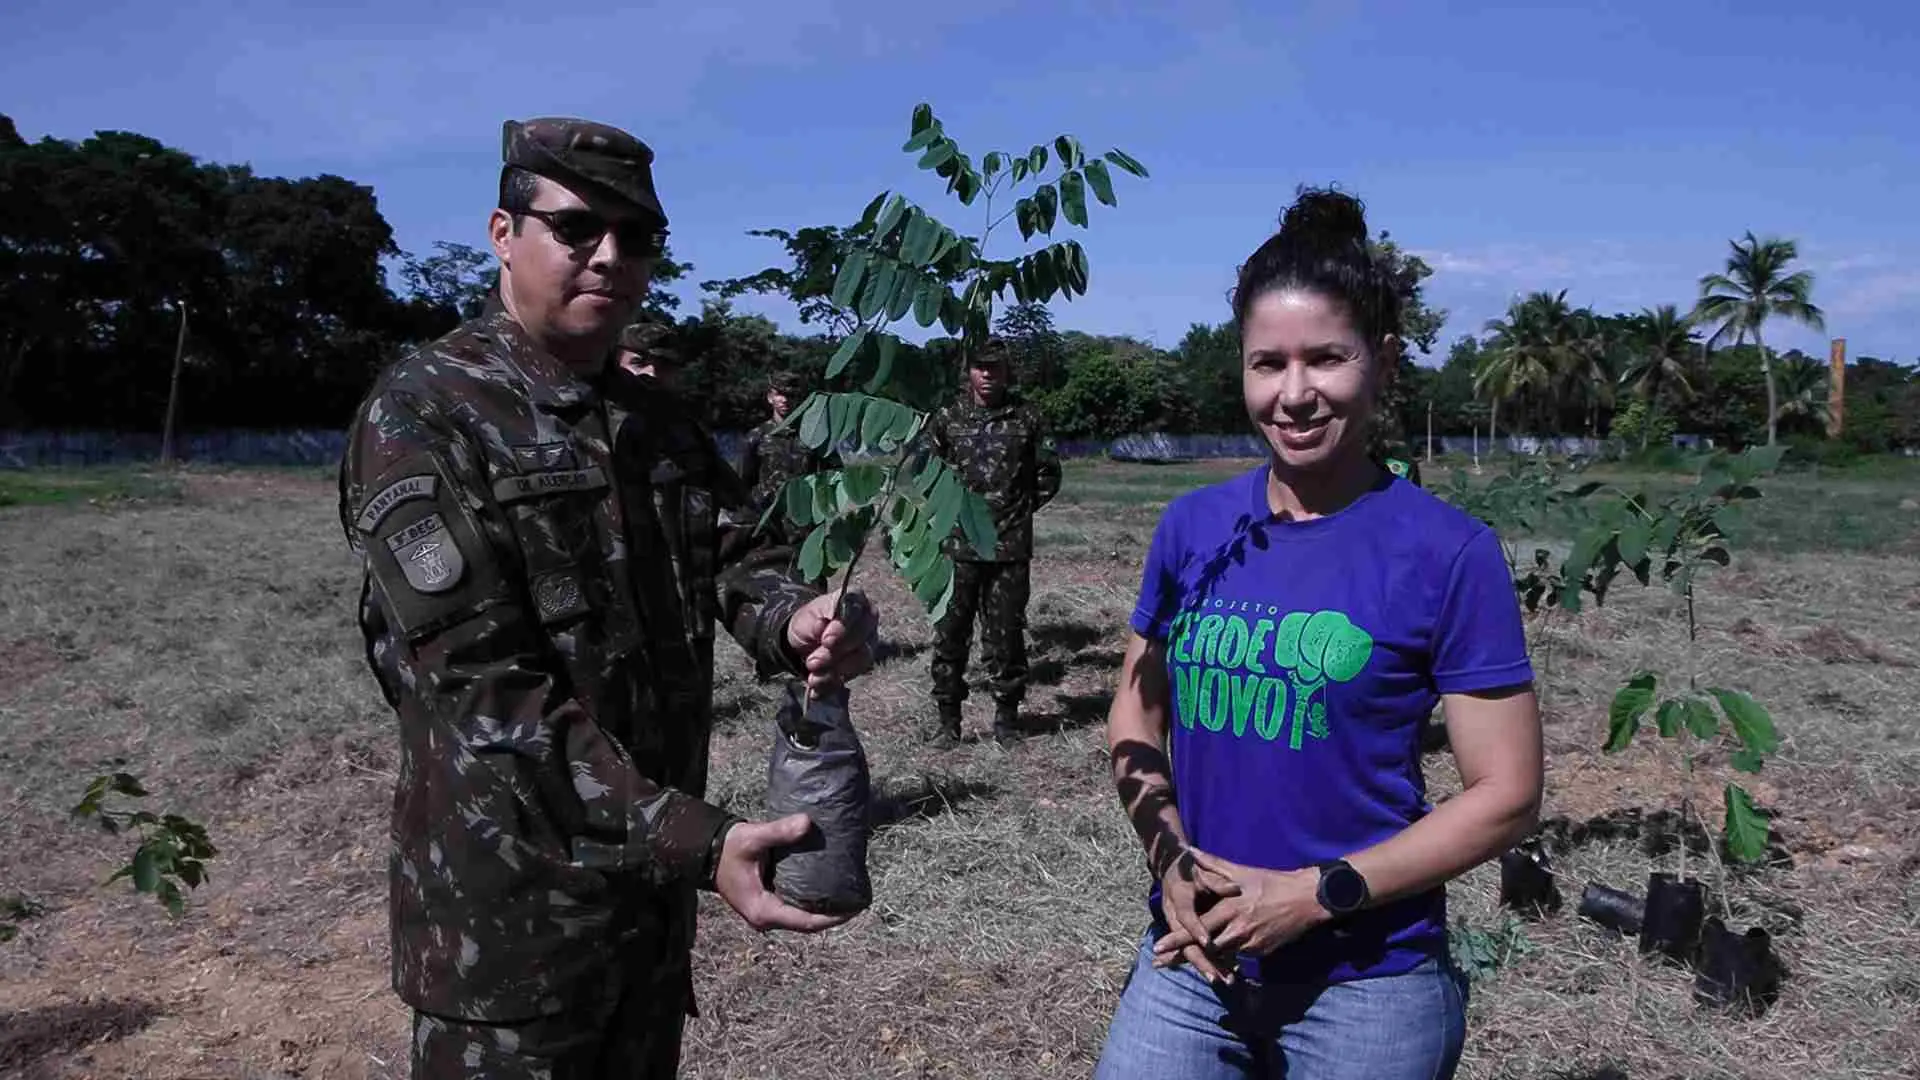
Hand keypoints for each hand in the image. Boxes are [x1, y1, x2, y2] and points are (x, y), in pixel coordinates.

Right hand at [711, 814, 852, 933]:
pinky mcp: (767, 903)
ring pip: (801, 917)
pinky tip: (827, 889)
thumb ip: (779, 832)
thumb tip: (806, 823)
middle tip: (857, 899)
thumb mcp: (753, 838)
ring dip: (823, 910)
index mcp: (763, 911)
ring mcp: (766, 913)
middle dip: (833, 914)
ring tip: (847, 894)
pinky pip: (795, 908)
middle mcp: (765, 918)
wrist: (708, 851)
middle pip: (807, 923)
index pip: (805, 922)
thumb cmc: (729, 848)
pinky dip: (811, 902)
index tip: (855, 908)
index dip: (832, 918)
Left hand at [786, 588, 877, 693]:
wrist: (805, 640)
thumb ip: (815, 622)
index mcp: (856, 601)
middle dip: (834, 656)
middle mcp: (868, 623)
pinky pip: (850, 678)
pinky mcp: (861, 666)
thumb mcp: (807, 618)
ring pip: (860, 662)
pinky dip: (831, 685)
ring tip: (813, 678)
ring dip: (833, 673)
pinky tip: (817, 689)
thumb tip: (821, 626)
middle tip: (812, 662)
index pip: (856, 612)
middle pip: (861, 642)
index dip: (842, 629)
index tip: (826, 641)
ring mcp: (868, 645)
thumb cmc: (809, 622)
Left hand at [1154, 851, 1329, 966]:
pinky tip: (1213, 965)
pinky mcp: (1261, 952)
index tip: (1157, 947)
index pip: (1197, 928)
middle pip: (1204, 948)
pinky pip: (1238, 957)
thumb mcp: (1242, 872)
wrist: (1306, 899)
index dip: (1176, 939)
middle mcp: (1238, 929)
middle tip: (1158, 963)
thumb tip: (1190, 852)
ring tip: (1179, 965)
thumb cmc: (1272, 882)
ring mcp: (1250, 943)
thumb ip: (1213, 864)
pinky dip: (1225, 961)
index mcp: (1229, 909)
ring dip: (1202, 962)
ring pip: (1221, 957)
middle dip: (1180, 957)